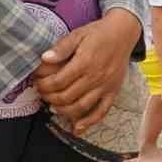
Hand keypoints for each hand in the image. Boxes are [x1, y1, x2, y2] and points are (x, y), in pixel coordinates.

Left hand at [33, 9, 141, 134]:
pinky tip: (77, 128)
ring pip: (81, 107)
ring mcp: (105, 86)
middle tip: (42, 95)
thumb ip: (61, 48)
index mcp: (84, 62)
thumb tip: (44, 58)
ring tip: (53, 107)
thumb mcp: (78, 34)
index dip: (44, 85)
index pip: (58, 81)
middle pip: (67, 96)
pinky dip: (89, 122)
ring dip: (64, 111)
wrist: (123, 33)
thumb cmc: (98, 33)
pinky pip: (101, 111)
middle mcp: (95, 77)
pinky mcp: (113, 92)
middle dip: (50, 98)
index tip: (37, 83)